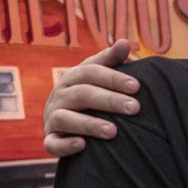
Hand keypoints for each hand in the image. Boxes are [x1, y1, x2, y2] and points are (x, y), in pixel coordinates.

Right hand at [43, 40, 141, 156]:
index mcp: (72, 78)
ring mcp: (52, 118)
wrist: (64, 124)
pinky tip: (83, 145)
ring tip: (113, 131)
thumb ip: (110, 60)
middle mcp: (59, 96)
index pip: (91, 72)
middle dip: (109, 100)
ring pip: (65, 118)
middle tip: (135, 108)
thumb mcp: (97, 76)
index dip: (113, 78)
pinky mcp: (50, 140)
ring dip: (89, 124)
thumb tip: (123, 42)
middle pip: (82, 94)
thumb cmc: (88, 96)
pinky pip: (52, 144)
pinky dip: (66, 145)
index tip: (137, 86)